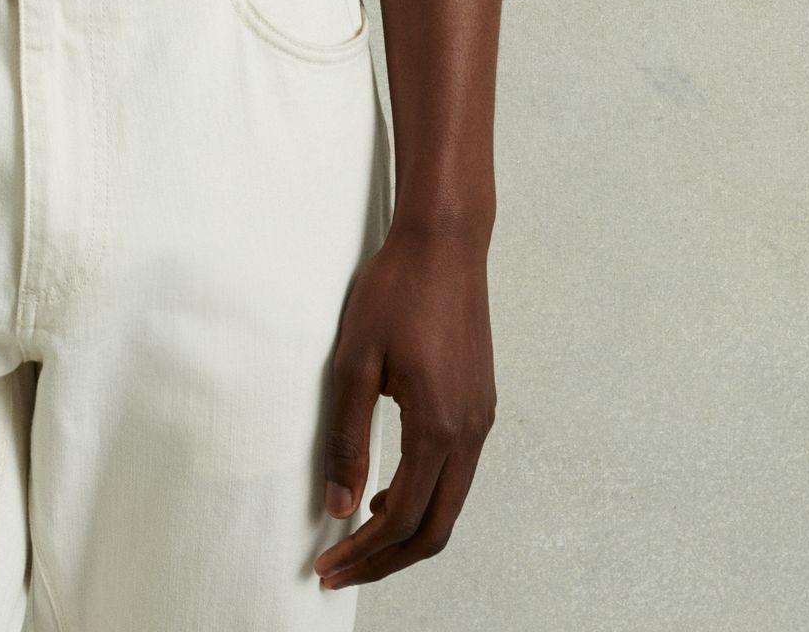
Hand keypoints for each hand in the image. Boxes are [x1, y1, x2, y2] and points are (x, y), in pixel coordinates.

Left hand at [313, 216, 496, 591]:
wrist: (444, 241)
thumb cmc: (396, 291)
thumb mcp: (354, 363)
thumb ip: (347, 439)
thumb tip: (339, 507)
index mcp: (438, 427)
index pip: (404, 520)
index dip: (364, 554)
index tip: (327, 567)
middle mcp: (470, 432)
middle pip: (436, 528)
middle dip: (388, 559)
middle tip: (341, 568)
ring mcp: (481, 419)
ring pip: (450, 502)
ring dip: (408, 529)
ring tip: (359, 535)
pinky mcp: (481, 404)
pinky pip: (457, 472)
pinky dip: (425, 496)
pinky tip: (390, 489)